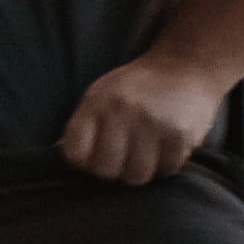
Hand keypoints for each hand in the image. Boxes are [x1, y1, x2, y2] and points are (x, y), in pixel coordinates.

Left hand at [59, 52, 225, 184]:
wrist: (183, 67)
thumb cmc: (135, 89)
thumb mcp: (101, 95)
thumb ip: (82, 125)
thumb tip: (60, 154)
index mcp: (96, 102)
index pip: (75, 152)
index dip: (83, 161)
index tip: (94, 155)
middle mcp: (122, 110)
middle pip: (106, 169)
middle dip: (113, 170)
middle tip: (123, 159)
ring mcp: (152, 122)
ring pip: (137, 176)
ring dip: (140, 171)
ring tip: (144, 156)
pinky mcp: (180, 133)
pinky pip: (166, 170)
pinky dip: (165, 166)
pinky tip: (164, 149)